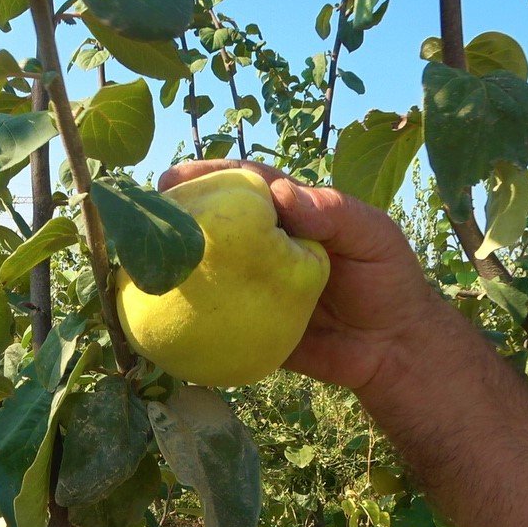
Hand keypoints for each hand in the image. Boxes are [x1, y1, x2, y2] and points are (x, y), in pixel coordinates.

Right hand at [158, 160, 438, 391]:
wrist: (394, 350)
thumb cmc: (388, 279)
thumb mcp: (372, 235)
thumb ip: (332, 211)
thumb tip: (280, 195)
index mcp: (290, 213)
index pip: (244, 185)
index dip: (208, 176)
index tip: (173, 178)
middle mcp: (264, 245)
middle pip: (214, 223)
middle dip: (175, 215)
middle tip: (140, 217)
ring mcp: (252, 285)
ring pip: (206, 266)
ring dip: (171, 262)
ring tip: (133, 261)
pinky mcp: (248, 324)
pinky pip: (212, 315)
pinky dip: (184, 311)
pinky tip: (152, 310)